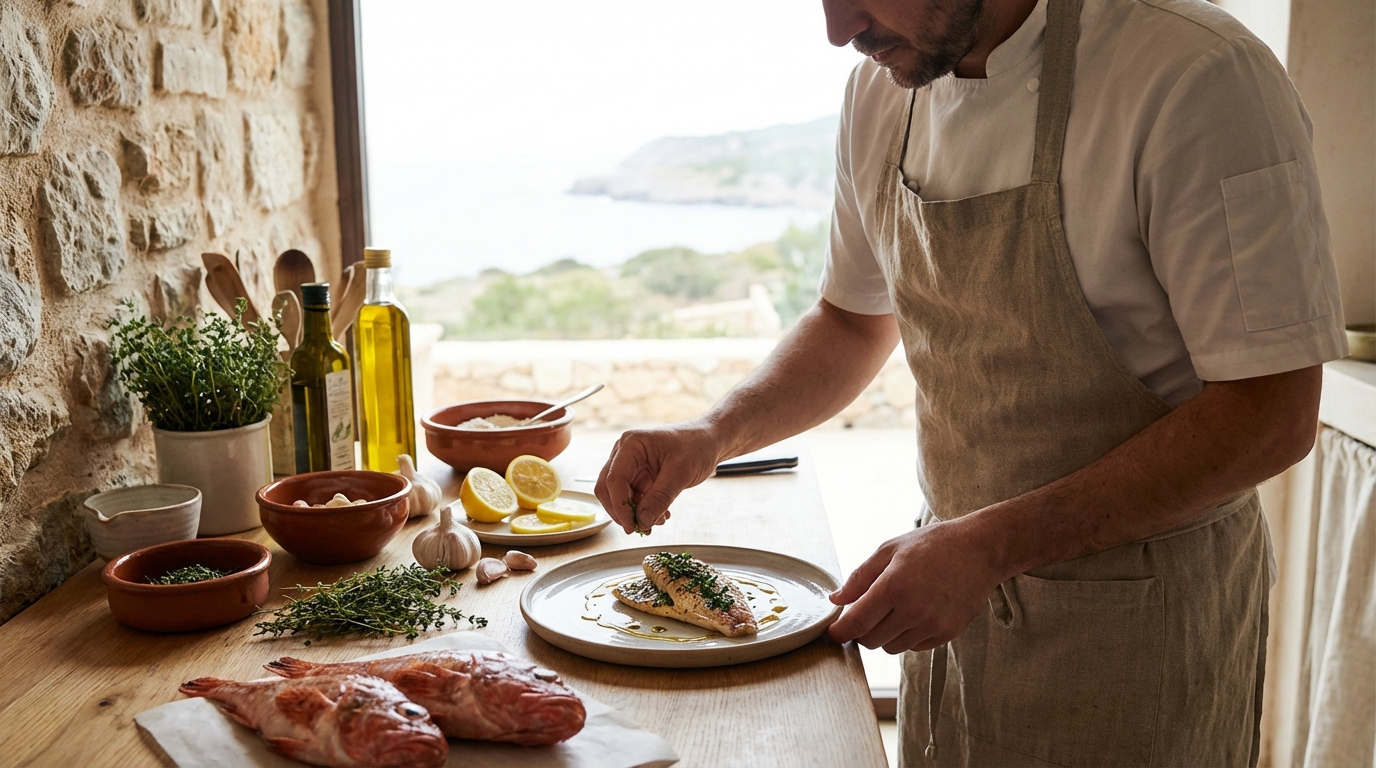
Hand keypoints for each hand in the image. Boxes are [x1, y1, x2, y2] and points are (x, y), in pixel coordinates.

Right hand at [595, 423, 721, 534]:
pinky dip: (643, 510)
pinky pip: (633, 498)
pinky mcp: (640, 476)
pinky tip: (660, 515)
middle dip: (621, 511)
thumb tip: (642, 520)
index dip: (619, 505)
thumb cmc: (697, 445)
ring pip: (620, 496)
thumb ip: (659, 498)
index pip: (614, 479)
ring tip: (657, 522)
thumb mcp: (680, 472)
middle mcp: (625, 454)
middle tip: (637, 528)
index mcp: (631, 445)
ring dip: (634, 513)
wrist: (710, 441)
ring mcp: (632, 465)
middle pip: (608, 488)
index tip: (631, 524)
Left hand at [827, 518, 1005, 653]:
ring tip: (895, 608)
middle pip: (870, 641)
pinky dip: (907, 635)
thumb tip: (836, 600)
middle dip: (861, 630)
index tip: (832, 632)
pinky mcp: (946, 634)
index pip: (856, 623)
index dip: (839, 632)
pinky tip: (915, 612)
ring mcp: (932, 625)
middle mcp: (913, 610)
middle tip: (866, 612)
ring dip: (884, 634)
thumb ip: (859, 577)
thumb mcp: (890, 550)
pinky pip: (913, 646)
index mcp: (894, 586)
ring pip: (891, 647)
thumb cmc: (931, 545)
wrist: (979, 551)